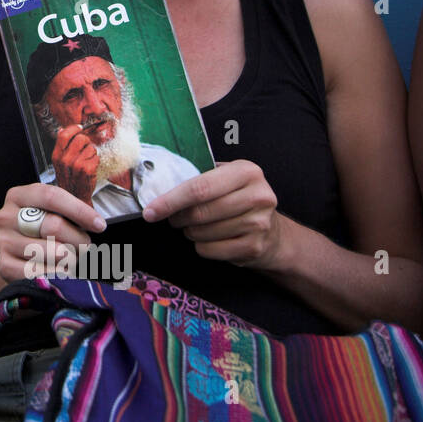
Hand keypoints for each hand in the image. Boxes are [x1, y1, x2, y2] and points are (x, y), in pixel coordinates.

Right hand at [0, 183, 105, 284]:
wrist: (17, 257)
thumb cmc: (40, 231)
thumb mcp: (50, 212)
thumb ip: (68, 212)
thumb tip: (97, 223)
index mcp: (18, 196)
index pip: (51, 196)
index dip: (79, 210)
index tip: (100, 225)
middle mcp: (5, 217)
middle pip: (53, 225)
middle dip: (77, 239)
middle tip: (85, 246)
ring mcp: (3, 242)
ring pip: (50, 251)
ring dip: (70, 258)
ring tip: (72, 259)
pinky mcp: (4, 265)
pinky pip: (40, 271)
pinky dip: (56, 273)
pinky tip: (61, 271)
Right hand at [50, 124, 98, 204]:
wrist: (74, 197)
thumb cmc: (69, 179)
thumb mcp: (59, 163)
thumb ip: (61, 146)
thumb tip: (61, 129)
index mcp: (56, 156)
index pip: (64, 135)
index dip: (74, 128)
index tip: (80, 128)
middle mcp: (65, 159)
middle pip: (80, 138)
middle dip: (86, 142)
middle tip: (85, 150)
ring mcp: (76, 164)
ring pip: (91, 147)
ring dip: (92, 153)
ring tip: (87, 162)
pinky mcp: (87, 169)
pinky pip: (96, 156)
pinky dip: (96, 161)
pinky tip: (91, 168)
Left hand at [143, 160, 285, 268]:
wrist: (272, 232)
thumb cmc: (237, 199)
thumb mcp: (225, 178)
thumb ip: (198, 177)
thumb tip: (156, 185)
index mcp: (246, 171)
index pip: (199, 187)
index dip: (170, 201)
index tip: (150, 211)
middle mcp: (258, 195)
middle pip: (199, 212)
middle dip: (177, 218)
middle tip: (173, 218)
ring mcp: (259, 223)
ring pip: (202, 233)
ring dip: (190, 232)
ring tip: (197, 226)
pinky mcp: (254, 246)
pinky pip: (209, 250)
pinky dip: (201, 246)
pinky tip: (209, 239)